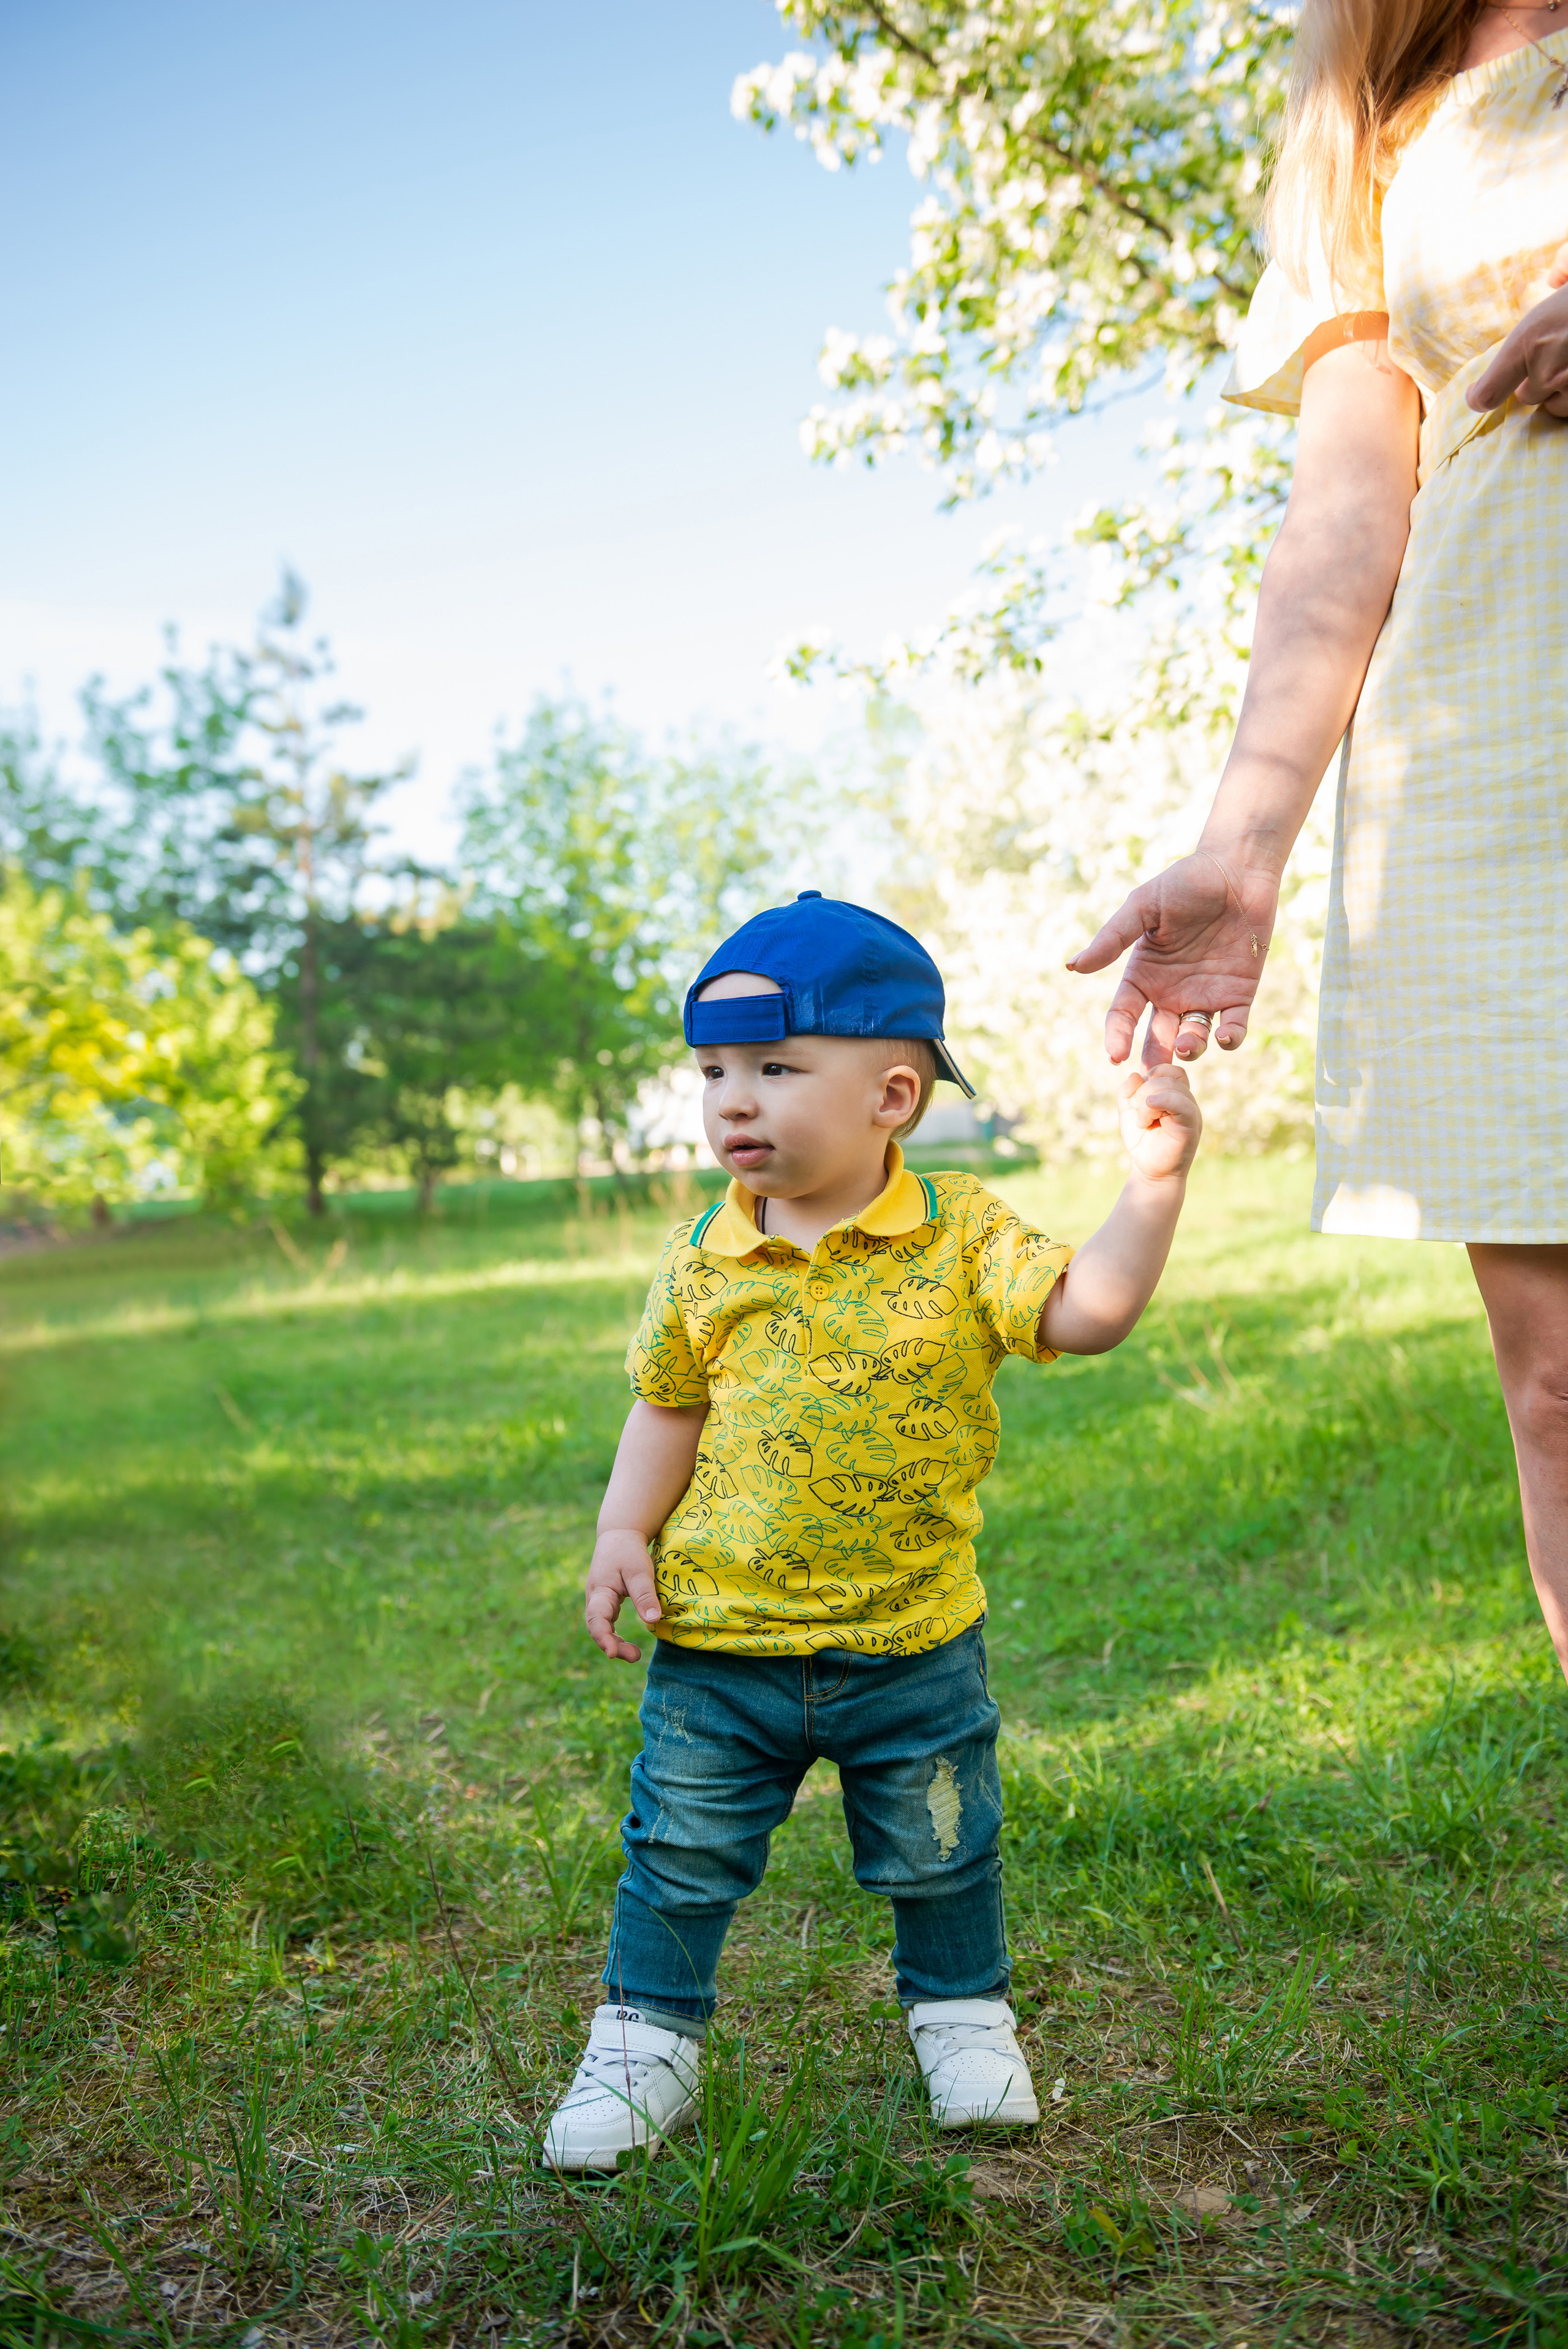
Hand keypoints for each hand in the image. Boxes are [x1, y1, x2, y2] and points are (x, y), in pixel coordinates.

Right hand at [585, 1527, 663, 1662]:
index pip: (597, 1619)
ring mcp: (599, 1601)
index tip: (613, 1653)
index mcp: (599, 1591)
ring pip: (601, 1628)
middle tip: (634, 1657)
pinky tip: (627, 1644)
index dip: (603, 1638)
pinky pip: (607, 1623)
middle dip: (612, 1645)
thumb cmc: (629, 1550)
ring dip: (615, 1643)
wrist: (620, 1535)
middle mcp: (595, 1599)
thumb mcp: (639, 1570)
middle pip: (597, 1628)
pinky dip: (615, 1636)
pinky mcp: (607, 1602)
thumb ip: (644, 1594)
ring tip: (635, 1655)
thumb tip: (653, 1621)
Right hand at [1068, 849, 1280, 1065]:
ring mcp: (1206, 996)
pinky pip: (1234, 1027)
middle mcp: (1172, 992)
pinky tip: (1224, 1038)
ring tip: (1187, 1046)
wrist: (1237, 869)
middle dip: (1155, 1055)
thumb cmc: (1185, 882)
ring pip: (1194, 1037)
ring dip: (1190, 1047)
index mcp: (1144, 975)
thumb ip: (1113, 938)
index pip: (1124, 1014)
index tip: (1115, 1054)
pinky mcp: (1239, 995)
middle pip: (1158, 1035)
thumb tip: (1073, 966)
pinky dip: (1230, 1039)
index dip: (1118, 1035)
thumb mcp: (1143, 906)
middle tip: (1153, 1071)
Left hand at [1117, 1063, 1201, 1183]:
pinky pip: (1180, 1103)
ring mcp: (1191, 1111)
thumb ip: (1127, 1092)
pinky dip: (1160, 1102)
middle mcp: (1186, 1099)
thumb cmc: (1142, 1142)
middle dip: (1144, 1091)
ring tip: (1142, 1122)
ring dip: (1146, 1102)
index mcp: (1174, 1094)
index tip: (1138, 1096)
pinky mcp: (1191, 1124)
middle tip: (1139, 1115)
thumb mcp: (1128, 1112)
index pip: (1168, 1069)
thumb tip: (1135, 1075)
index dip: (1150, 1075)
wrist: (1150, 1171)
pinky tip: (1147, 1117)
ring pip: (1170, 1087)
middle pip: (1166, 1075)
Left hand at [1469, 244, 1567, 415]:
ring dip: (1562, 391)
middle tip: (1560, 352)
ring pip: (1555, 407)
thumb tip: (1554, 274)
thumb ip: (1557, 275)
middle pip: (1527, 396)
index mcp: (1533, 339)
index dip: (1482, 396)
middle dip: (1539, 379)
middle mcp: (1548, 371)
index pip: (1489, 391)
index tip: (1477, 398)